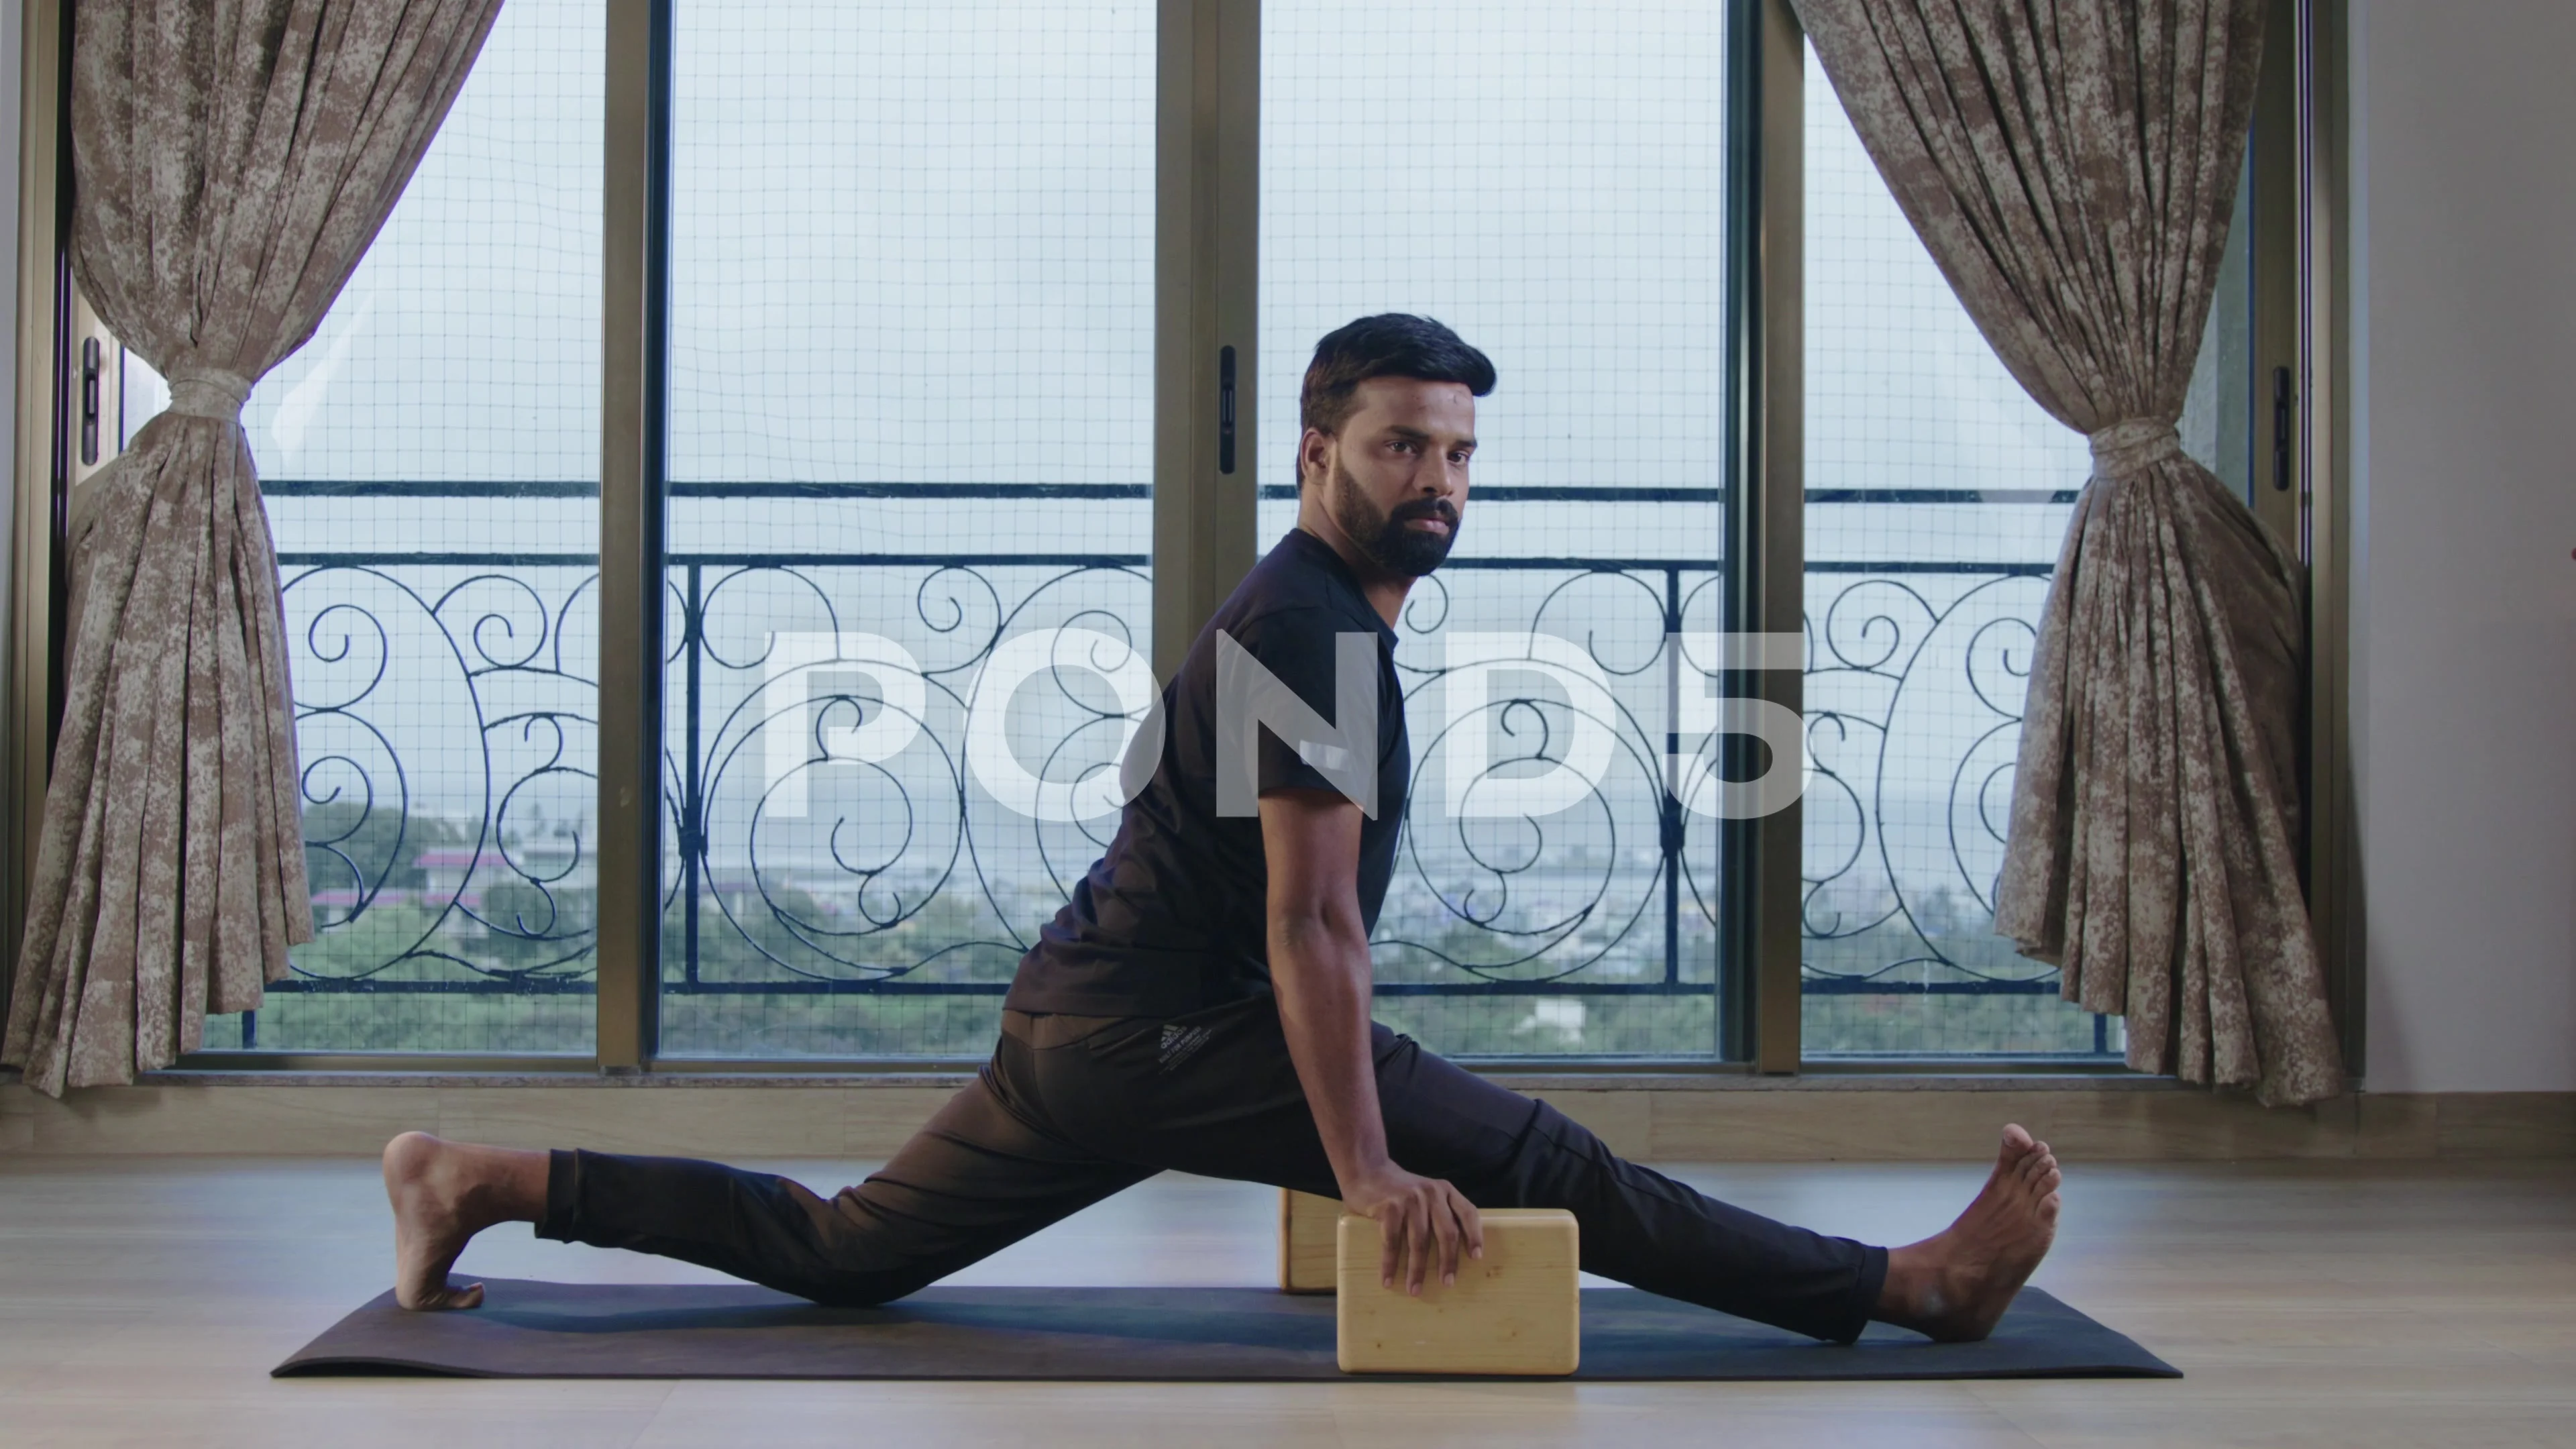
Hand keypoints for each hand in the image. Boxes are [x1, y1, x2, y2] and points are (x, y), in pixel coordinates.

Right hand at [1340, 1165, 1483, 1294]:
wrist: (1366, 1170)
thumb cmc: (1399, 1189)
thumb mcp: (1425, 1192)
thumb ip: (1439, 1210)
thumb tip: (1450, 1253)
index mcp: (1444, 1190)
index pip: (1468, 1212)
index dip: (1474, 1236)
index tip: (1476, 1258)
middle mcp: (1431, 1193)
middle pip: (1447, 1233)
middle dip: (1448, 1262)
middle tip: (1447, 1283)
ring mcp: (1410, 1200)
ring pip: (1419, 1243)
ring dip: (1416, 1271)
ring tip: (1414, 1290)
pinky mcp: (1389, 1208)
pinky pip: (1392, 1243)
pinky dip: (1390, 1264)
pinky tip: (1388, 1279)